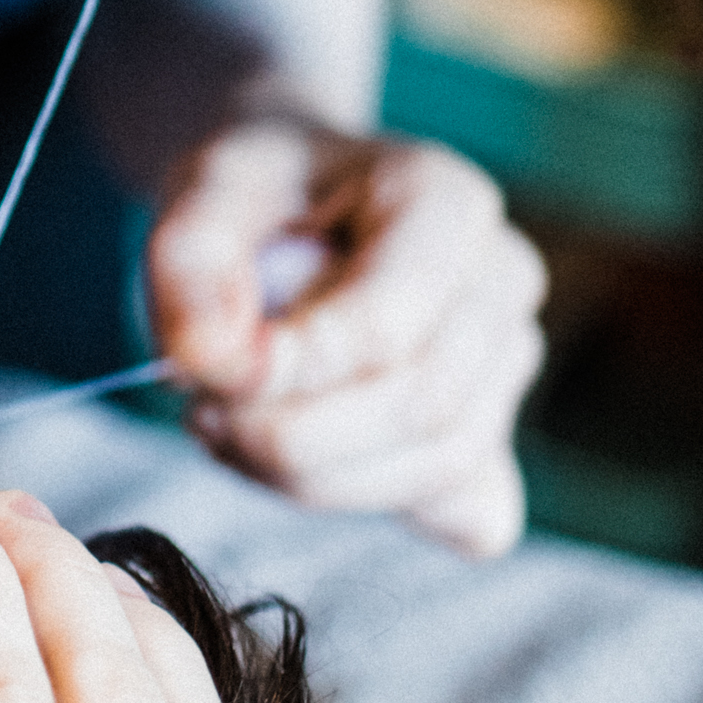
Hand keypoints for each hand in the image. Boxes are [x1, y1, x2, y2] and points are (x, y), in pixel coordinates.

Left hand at [148, 119, 545, 554]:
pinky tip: (293, 458)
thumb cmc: (258, 195)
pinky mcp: (499, 431)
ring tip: (234, 426)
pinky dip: (364, 499)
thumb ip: (191, 265)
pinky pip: (458, 511)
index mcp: (446, 199)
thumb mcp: (203, 191)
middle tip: (205, 411)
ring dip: (314, 476)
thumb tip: (213, 363)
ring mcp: (511, 357)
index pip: (387, 326)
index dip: (289, 372)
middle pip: (420, 404)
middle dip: (293, 437)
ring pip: (438, 466)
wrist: (289, 208)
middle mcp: (502, 276)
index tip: (208, 369)